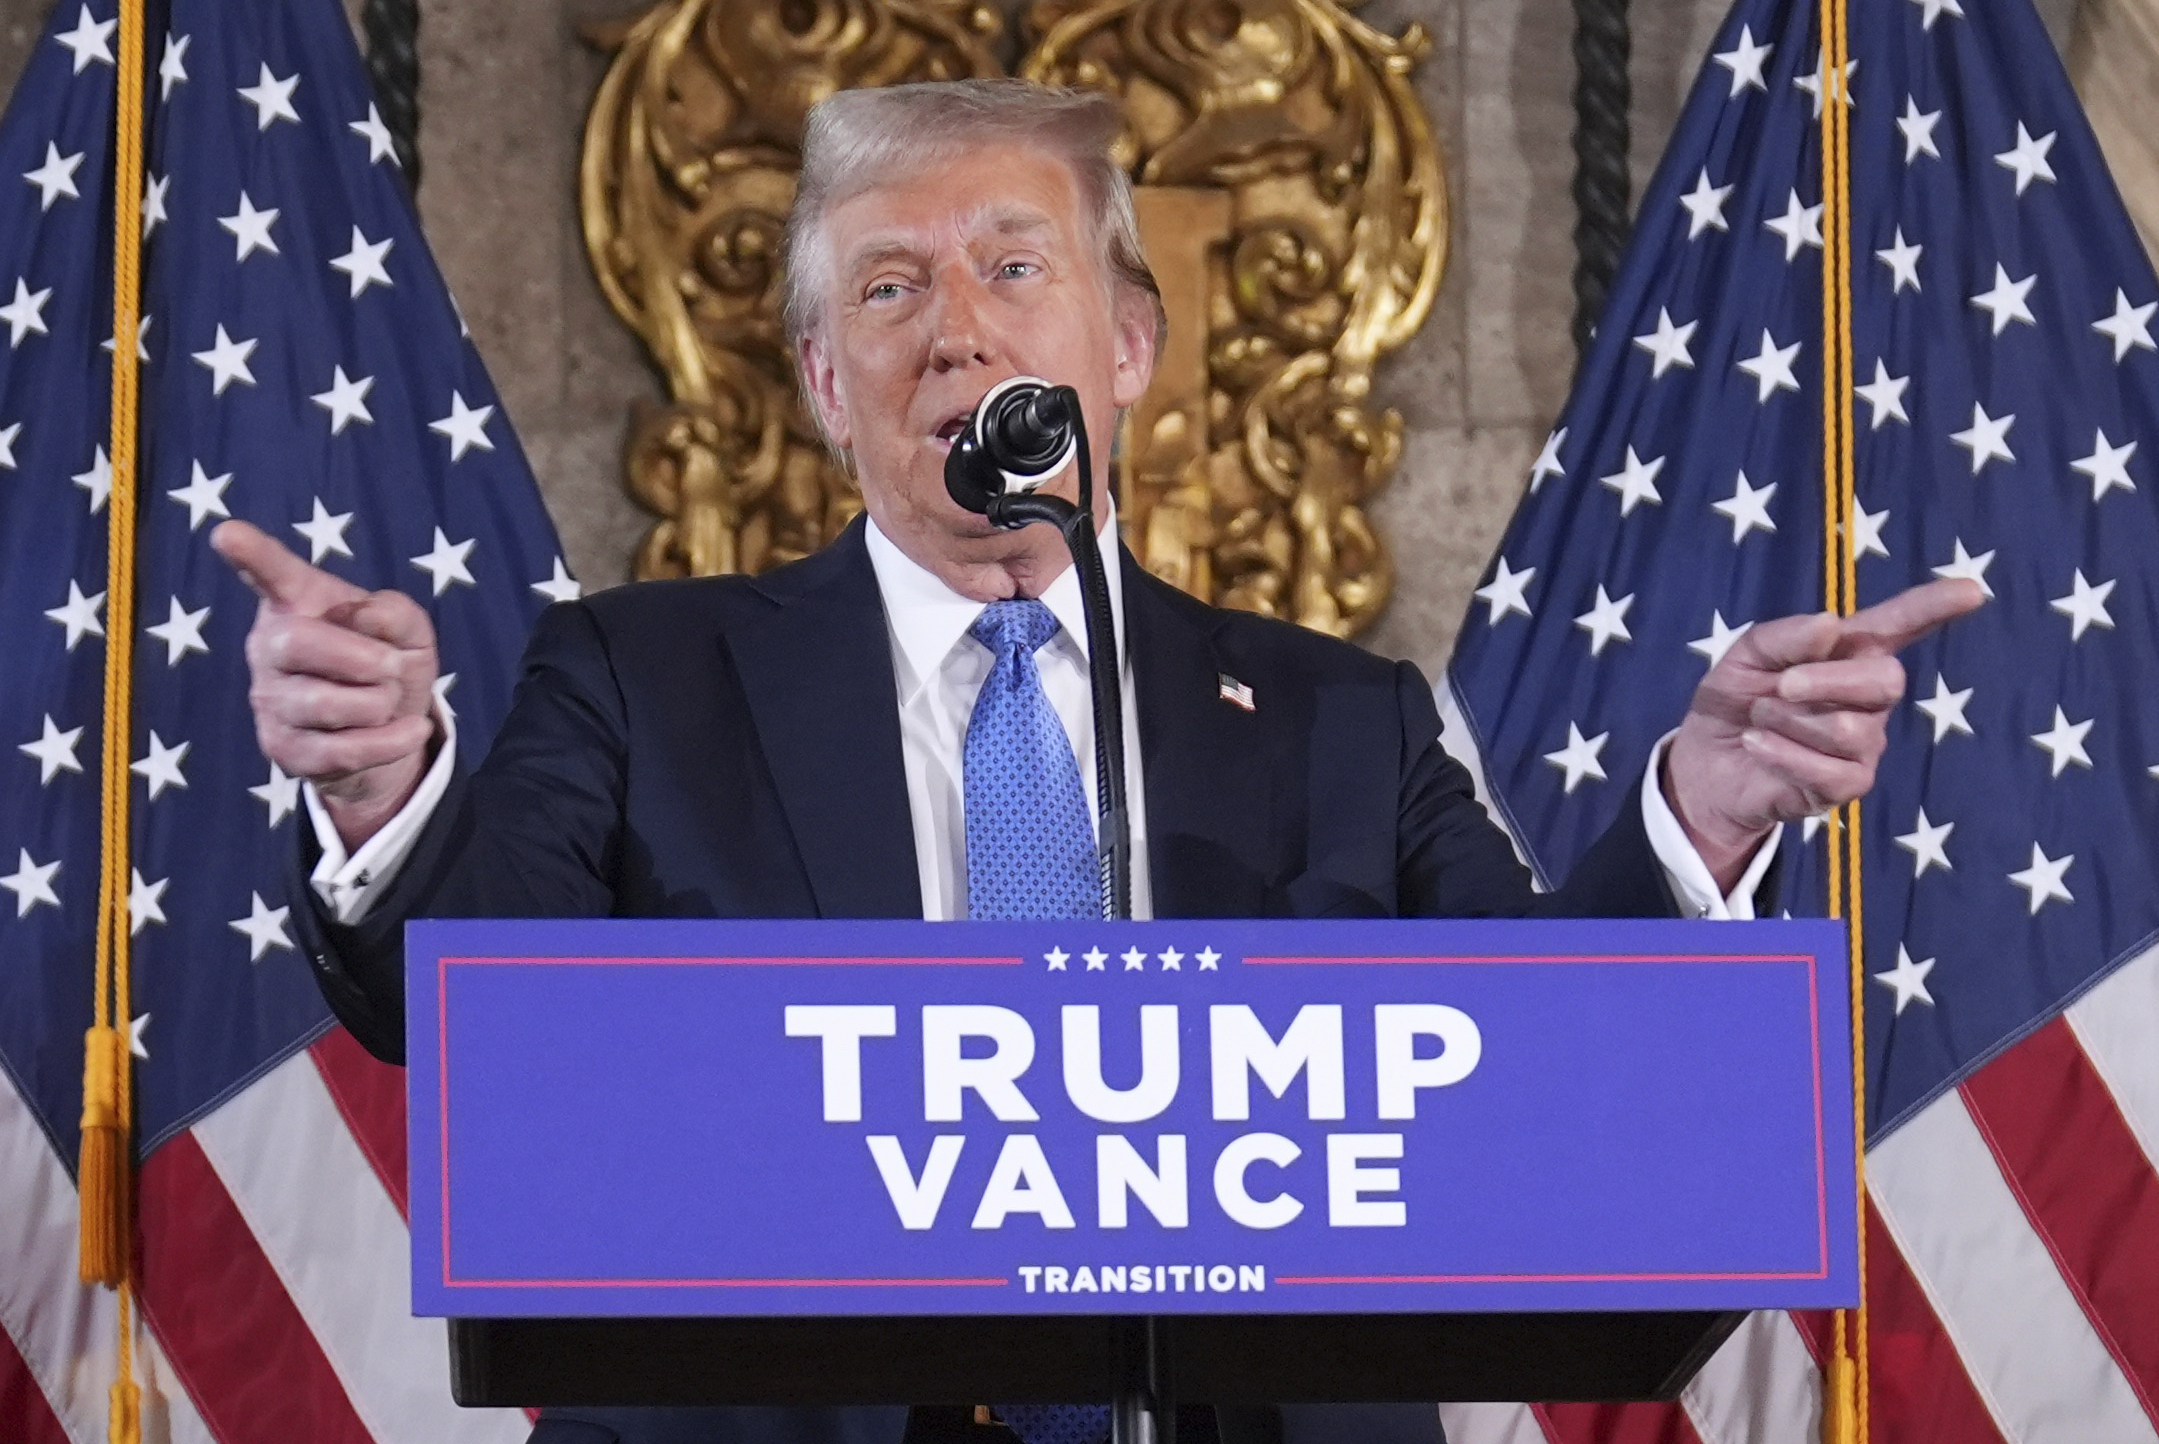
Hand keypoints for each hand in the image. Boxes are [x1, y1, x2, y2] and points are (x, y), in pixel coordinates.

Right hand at [210, 520, 439, 852]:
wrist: (390, 732)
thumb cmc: (388, 666)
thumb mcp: (410, 633)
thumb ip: (396, 614)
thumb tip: (362, 616)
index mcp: (297, 603)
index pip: (271, 574)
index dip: (252, 554)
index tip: (228, 534)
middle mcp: (269, 646)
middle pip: (296, 642)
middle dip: (361, 658)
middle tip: (391, 666)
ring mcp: (269, 699)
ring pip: (324, 703)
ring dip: (379, 703)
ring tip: (386, 700)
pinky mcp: (281, 749)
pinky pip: (340, 750)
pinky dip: (390, 741)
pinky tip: (408, 731)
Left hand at [1664, 577, 1985, 890]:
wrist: (1704, 763)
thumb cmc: (1736, 700)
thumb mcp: (1745, 657)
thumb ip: (1784, 637)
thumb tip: (1830, 625)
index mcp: (1849, 653)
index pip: (1900, 626)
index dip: (1934, 607)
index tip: (1972, 590)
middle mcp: (1868, 697)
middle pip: (1886, 681)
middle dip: (1828, 680)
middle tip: (1780, 686)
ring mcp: (1865, 743)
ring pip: (1849, 729)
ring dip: (1789, 721)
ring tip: (1760, 720)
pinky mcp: (1849, 784)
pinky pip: (1828, 770)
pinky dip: (1782, 754)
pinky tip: (1757, 746)